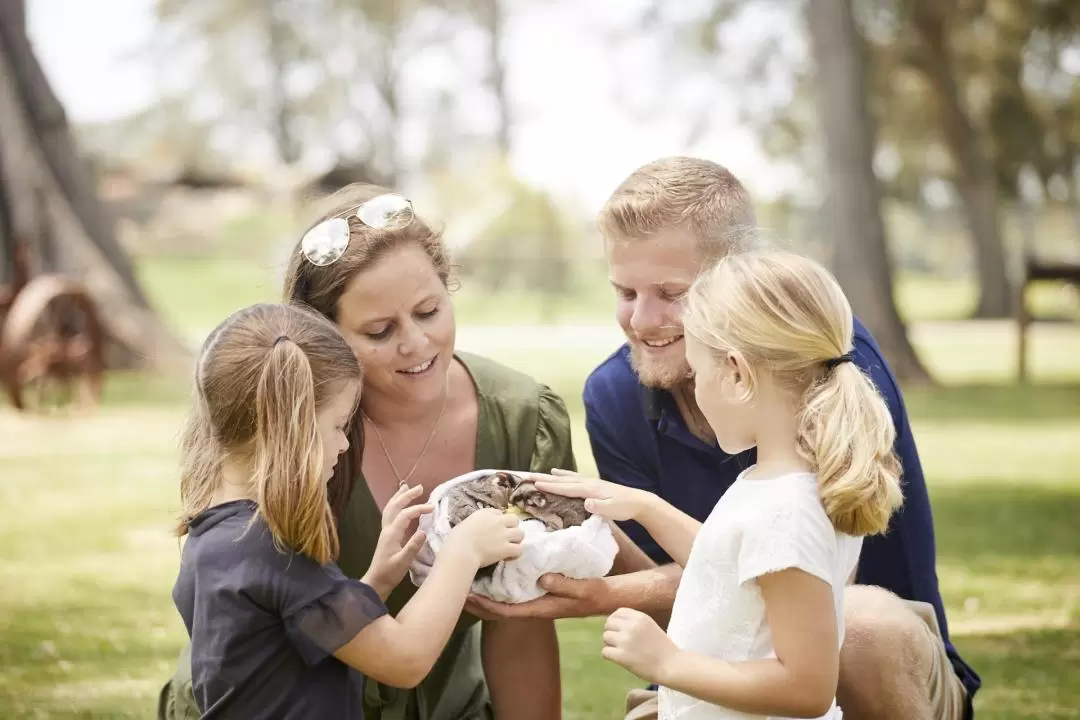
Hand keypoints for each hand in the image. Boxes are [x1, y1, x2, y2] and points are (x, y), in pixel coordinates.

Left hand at [362, 483, 432, 599]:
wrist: (376, 582)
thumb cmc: (389, 574)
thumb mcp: (403, 562)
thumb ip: (413, 547)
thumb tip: (424, 531)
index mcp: (391, 534)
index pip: (405, 515)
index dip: (418, 509)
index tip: (432, 508)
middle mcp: (387, 529)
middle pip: (395, 506)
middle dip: (407, 495)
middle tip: (420, 487)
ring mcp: (386, 531)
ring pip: (390, 508)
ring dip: (399, 497)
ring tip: (406, 487)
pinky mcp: (387, 535)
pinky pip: (390, 514)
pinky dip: (396, 505)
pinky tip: (400, 504)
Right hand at [446, 507, 524, 568]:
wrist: (460, 551)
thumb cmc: (456, 539)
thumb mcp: (465, 524)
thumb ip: (475, 524)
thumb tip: (477, 530)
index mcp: (485, 513)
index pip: (499, 513)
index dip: (499, 521)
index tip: (494, 529)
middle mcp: (497, 521)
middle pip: (514, 520)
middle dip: (512, 528)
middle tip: (505, 537)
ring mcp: (503, 534)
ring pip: (521, 533)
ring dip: (516, 540)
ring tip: (509, 547)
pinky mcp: (506, 548)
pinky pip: (519, 549)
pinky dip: (515, 554)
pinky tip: (508, 557)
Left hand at [465, 573, 611, 619]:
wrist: (609, 597)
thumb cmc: (597, 595)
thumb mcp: (583, 588)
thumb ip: (564, 584)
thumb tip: (542, 578)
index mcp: (542, 608)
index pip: (508, 611)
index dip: (488, 606)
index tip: (470, 597)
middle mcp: (536, 604)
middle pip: (502, 606)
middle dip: (481, 599)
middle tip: (461, 587)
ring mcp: (539, 598)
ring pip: (508, 598)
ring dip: (491, 590)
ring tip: (473, 576)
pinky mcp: (543, 590)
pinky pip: (518, 589)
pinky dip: (505, 581)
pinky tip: (499, 568)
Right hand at [527, 468, 654, 521]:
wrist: (639, 502)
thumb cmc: (625, 507)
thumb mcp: (613, 510)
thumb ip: (599, 507)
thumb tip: (586, 503)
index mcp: (590, 489)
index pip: (566, 488)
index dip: (550, 486)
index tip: (535, 484)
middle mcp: (588, 483)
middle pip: (563, 480)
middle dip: (546, 479)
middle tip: (529, 476)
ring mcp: (591, 482)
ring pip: (568, 478)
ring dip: (554, 476)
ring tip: (541, 474)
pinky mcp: (594, 485)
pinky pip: (575, 479)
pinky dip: (565, 476)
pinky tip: (561, 474)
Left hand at [602, 607, 678, 684]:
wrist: (672, 666)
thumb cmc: (662, 648)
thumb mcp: (650, 626)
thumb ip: (634, 622)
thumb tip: (611, 622)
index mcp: (640, 617)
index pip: (618, 613)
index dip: (616, 622)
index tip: (620, 631)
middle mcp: (632, 626)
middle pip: (608, 624)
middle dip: (612, 633)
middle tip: (620, 643)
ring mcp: (626, 641)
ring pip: (606, 637)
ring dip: (610, 644)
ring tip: (621, 651)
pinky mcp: (622, 656)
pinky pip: (605, 652)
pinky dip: (610, 656)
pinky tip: (619, 659)